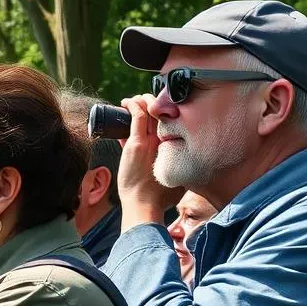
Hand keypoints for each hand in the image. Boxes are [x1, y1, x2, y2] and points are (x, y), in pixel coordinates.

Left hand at [116, 94, 174, 223]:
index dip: (167, 114)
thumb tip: (179, 165)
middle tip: (146, 102)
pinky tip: (127, 102)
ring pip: (151, 111)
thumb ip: (175, 168)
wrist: (145, 205)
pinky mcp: (137, 142)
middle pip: (164, 114)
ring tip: (136, 100)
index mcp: (177, 148)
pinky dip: (133, 105)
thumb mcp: (172, 178)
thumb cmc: (158, 198)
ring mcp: (152, 140)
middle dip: (155, 104)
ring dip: (143, 101)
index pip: (172, 123)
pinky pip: (137, 115)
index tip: (161, 111)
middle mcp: (168, 140)